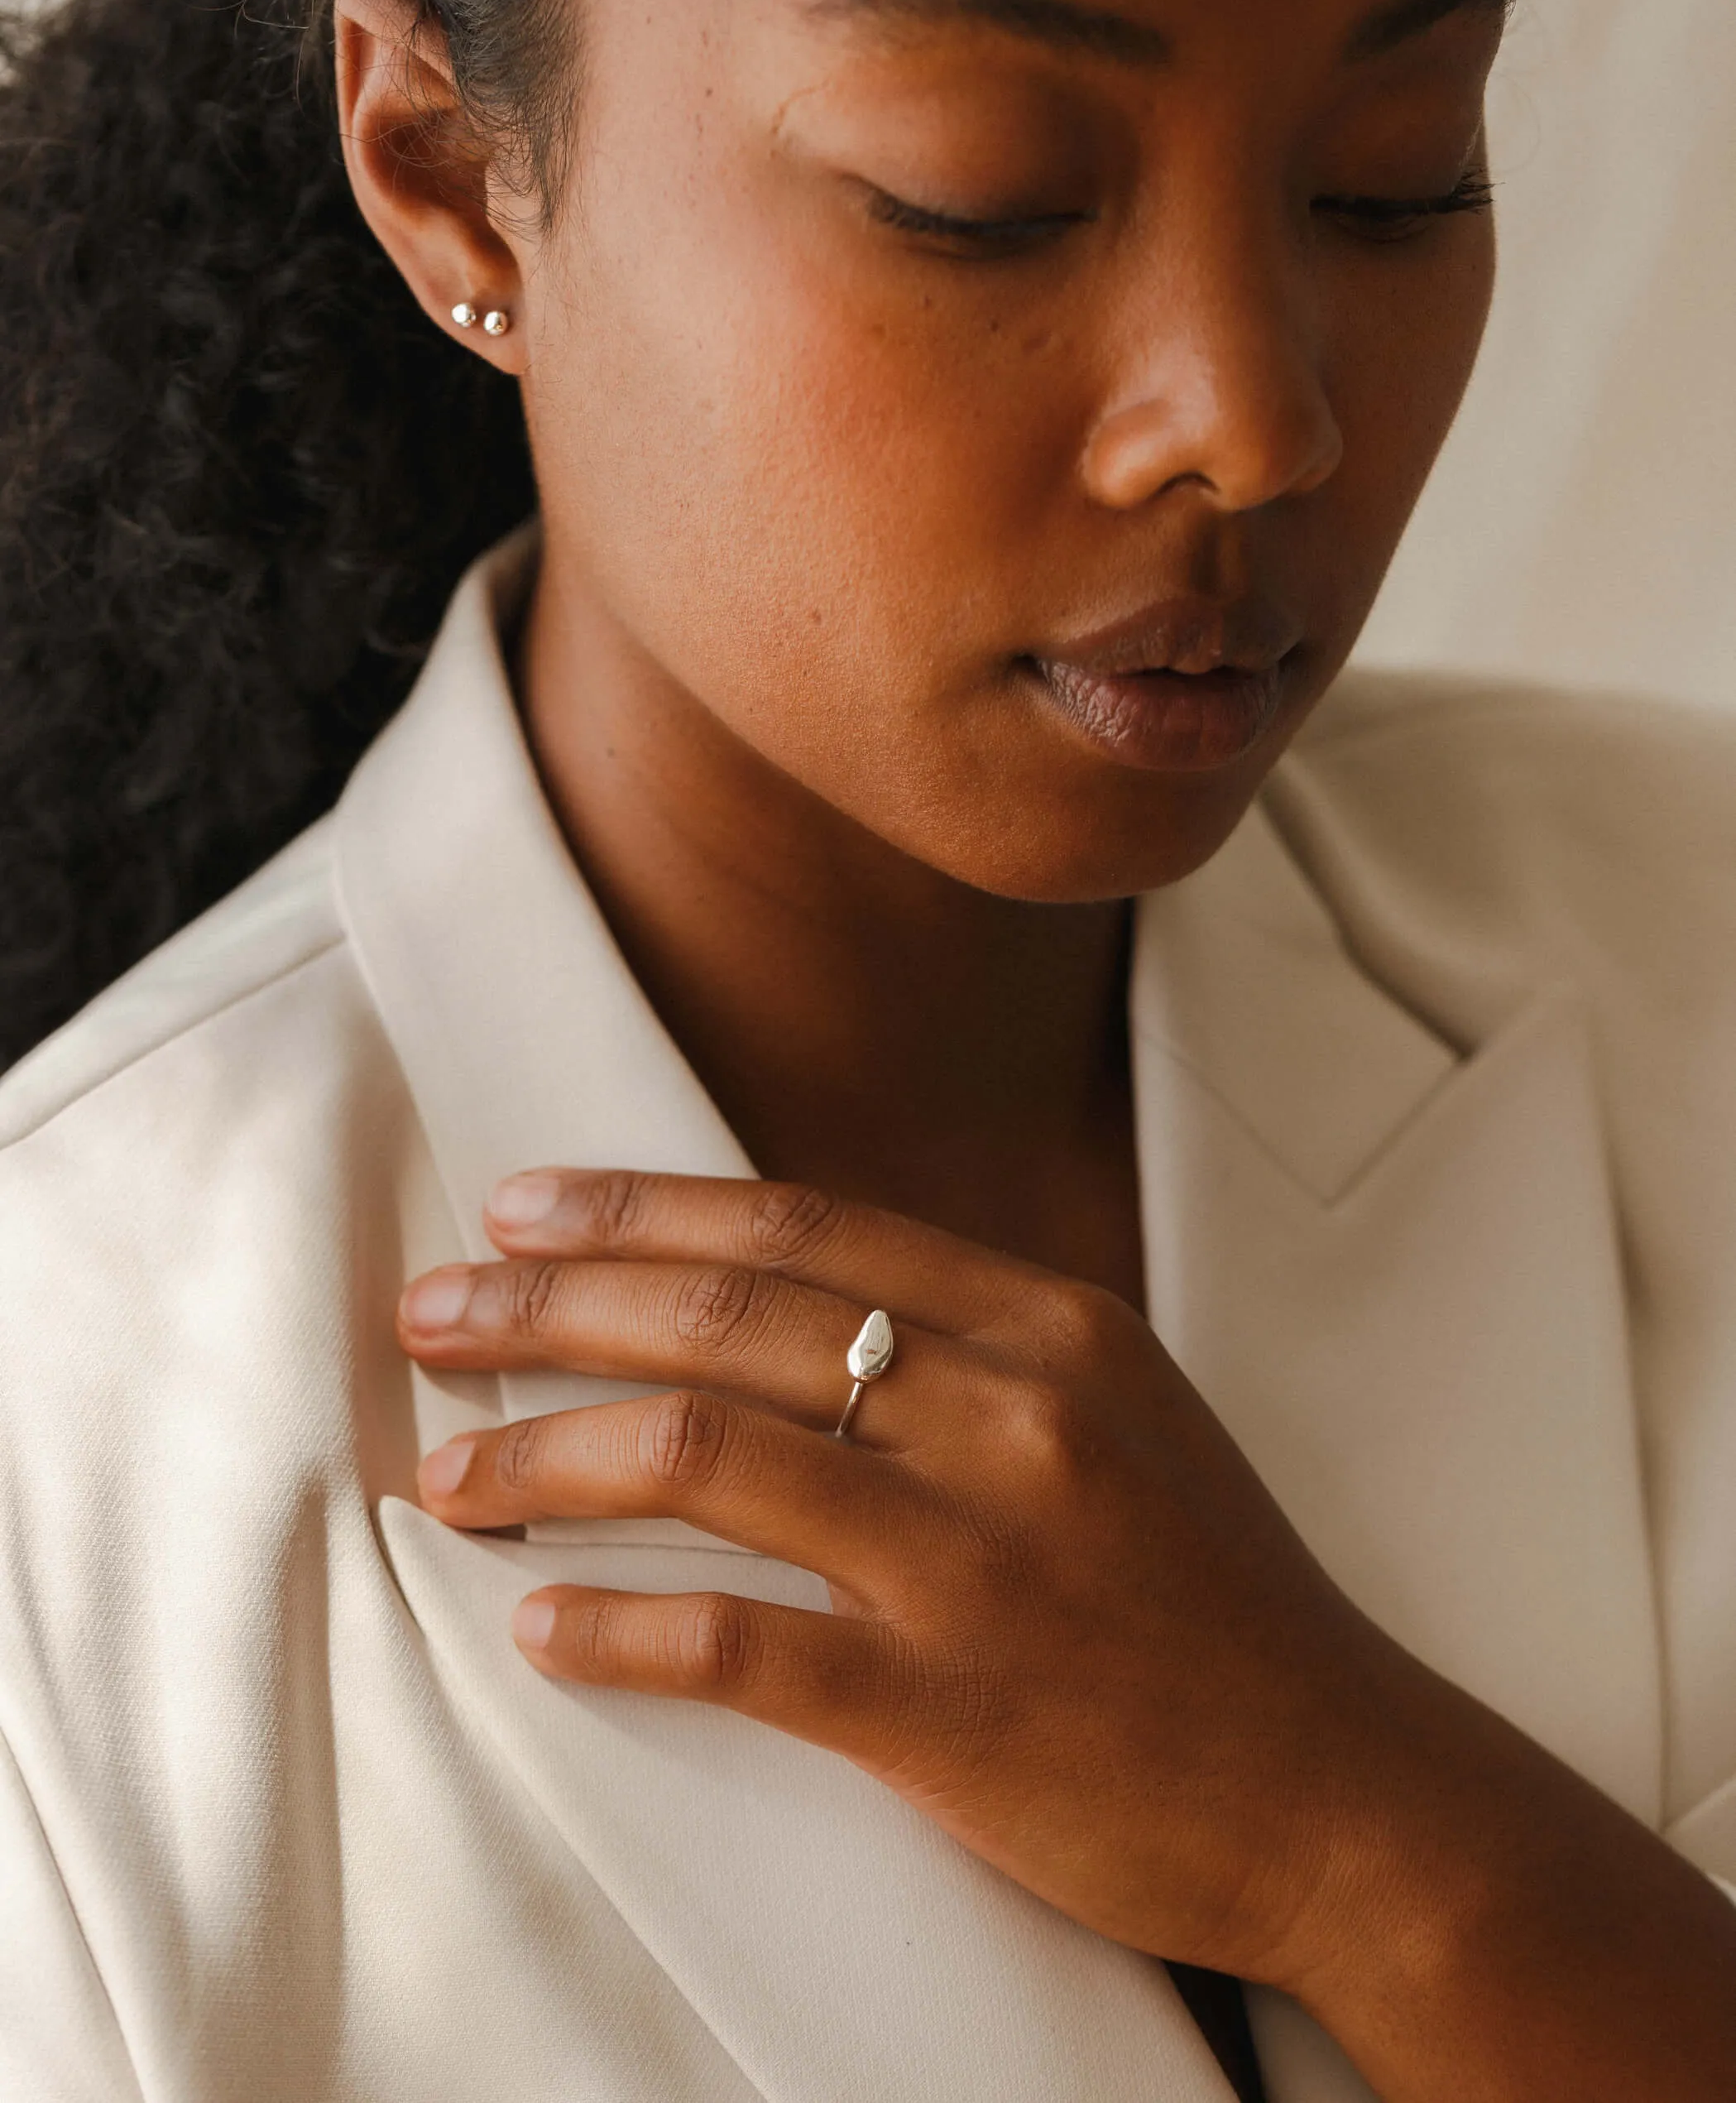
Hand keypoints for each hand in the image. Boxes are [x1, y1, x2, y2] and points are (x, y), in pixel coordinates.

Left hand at [399, 1170, 1735, 2099]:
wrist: (1348, 1789)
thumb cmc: (1215, 1597)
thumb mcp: (1121, 1409)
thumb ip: (972, 1341)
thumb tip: (785, 1299)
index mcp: (1048, 1325)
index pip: (797, 1229)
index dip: (637, 1208)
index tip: (521, 1207)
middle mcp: (1008, 1412)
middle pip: (725, 1317)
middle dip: (550, 1302)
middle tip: (434, 1312)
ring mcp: (979, 1558)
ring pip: (705, 1457)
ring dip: (546, 1455)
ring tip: (449, 1473)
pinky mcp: (951, 1708)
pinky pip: (741, 1646)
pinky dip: (622, 1629)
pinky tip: (545, 1629)